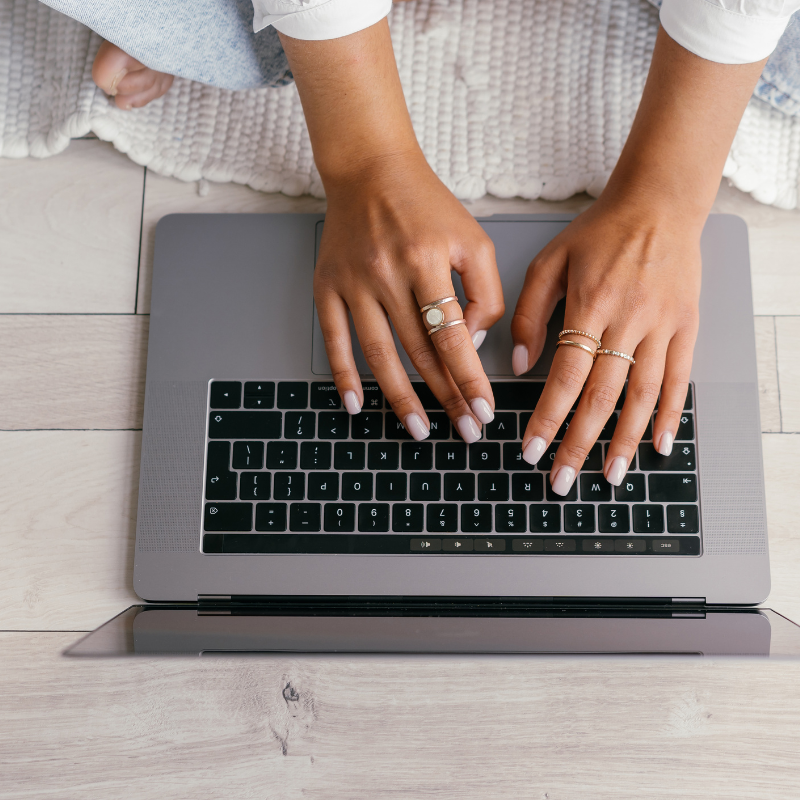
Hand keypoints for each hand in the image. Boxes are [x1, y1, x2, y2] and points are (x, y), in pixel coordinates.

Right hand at [315, 152, 503, 440]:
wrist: (370, 170)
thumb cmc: (425, 206)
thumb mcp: (473, 238)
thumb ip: (485, 290)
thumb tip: (473, 341)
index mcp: (426, 260)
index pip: (452, 336)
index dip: (469, 379)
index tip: (483, 411)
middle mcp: (387, 274)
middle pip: (419, 352)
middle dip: (444, 396)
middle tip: (463, 429)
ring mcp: (353, 282)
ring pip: (379, 354)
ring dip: (399, 397)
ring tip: (418, 429)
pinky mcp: (327, 286)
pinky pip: (334, 339)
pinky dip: (343, 375)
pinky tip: (355, 404)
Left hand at [510, 25, 766, 494]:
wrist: (658, 203)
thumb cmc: (598, 231)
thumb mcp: (548, 261)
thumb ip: (528, 312)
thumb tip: (519, 363)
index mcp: (590, 305)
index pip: (565, 376)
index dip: (547, 418)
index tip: (531, 450)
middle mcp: (628, 321)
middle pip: (601, 396)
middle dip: (579, 443)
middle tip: (562, 481)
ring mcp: (662, 326)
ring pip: (642, 395)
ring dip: (624, 441)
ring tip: (609, 477)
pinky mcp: (685, 326)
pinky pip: (679, 379)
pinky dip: (669, 415)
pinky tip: (660, 445)